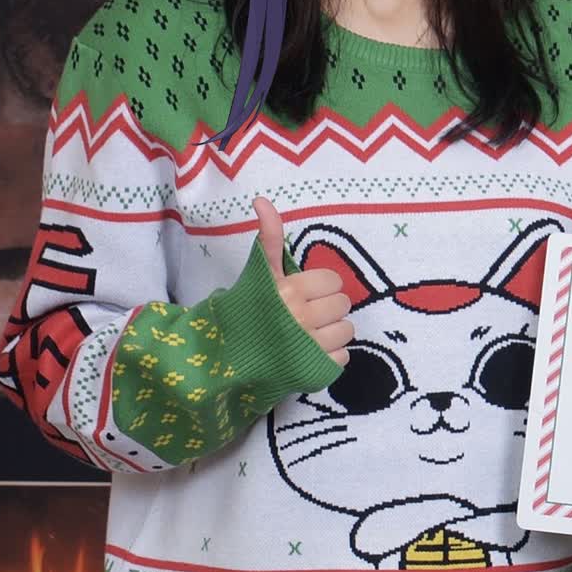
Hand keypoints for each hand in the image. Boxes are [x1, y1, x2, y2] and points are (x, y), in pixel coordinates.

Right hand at [254, 195, 353, 365]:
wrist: (224, 357)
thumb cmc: (247, 309)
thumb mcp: (259, 272)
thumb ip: (270, 237)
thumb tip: (262, 199)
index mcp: (288, 290)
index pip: (332, 280)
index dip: (320, 285)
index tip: (303, 292)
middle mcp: (299, 317)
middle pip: (342, 304)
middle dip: (327, 307)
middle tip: (306, 313)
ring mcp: (308, 347)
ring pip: (347, 330)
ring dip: (332, 331)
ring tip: (309, 333)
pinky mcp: (313, 371)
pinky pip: (343, 356)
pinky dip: (331, 355)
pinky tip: (310, 352)